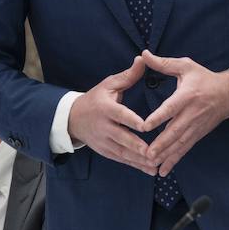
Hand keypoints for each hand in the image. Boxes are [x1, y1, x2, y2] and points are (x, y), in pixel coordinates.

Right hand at [66, 56, 155, 173]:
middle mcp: (104, 127)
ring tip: (156, 165)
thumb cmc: (96, 98)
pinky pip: (122, 160)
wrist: (73, 118)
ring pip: (123, 153)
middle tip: (154, 152)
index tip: (145, 126)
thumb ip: (128, 75)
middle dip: (137, 147)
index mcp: (106, 108)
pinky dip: (135, 165)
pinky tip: (150, 170)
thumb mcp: (109, 84)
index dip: (131, 121)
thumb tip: (143, 59)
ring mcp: (104, 141)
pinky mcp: (105, 151)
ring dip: (139, 160)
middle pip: (122, 138)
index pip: (120, 115)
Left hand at [140, 51, 228, 175]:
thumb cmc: (204, 78)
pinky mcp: (197, 135)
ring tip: (151, 164)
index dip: (158, 117)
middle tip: (146, 154)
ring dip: (166, 155)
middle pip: (175, 131)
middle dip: (161, 144)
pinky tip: (163, 170)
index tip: (145, 126)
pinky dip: (174, 160)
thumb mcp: (186, 66)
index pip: (171, 108)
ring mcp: (195, 126)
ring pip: (179, 143)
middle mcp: (191, 113)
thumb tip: (144, 55)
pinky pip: (184, 149)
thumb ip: (164, 63)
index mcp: (187, 95)